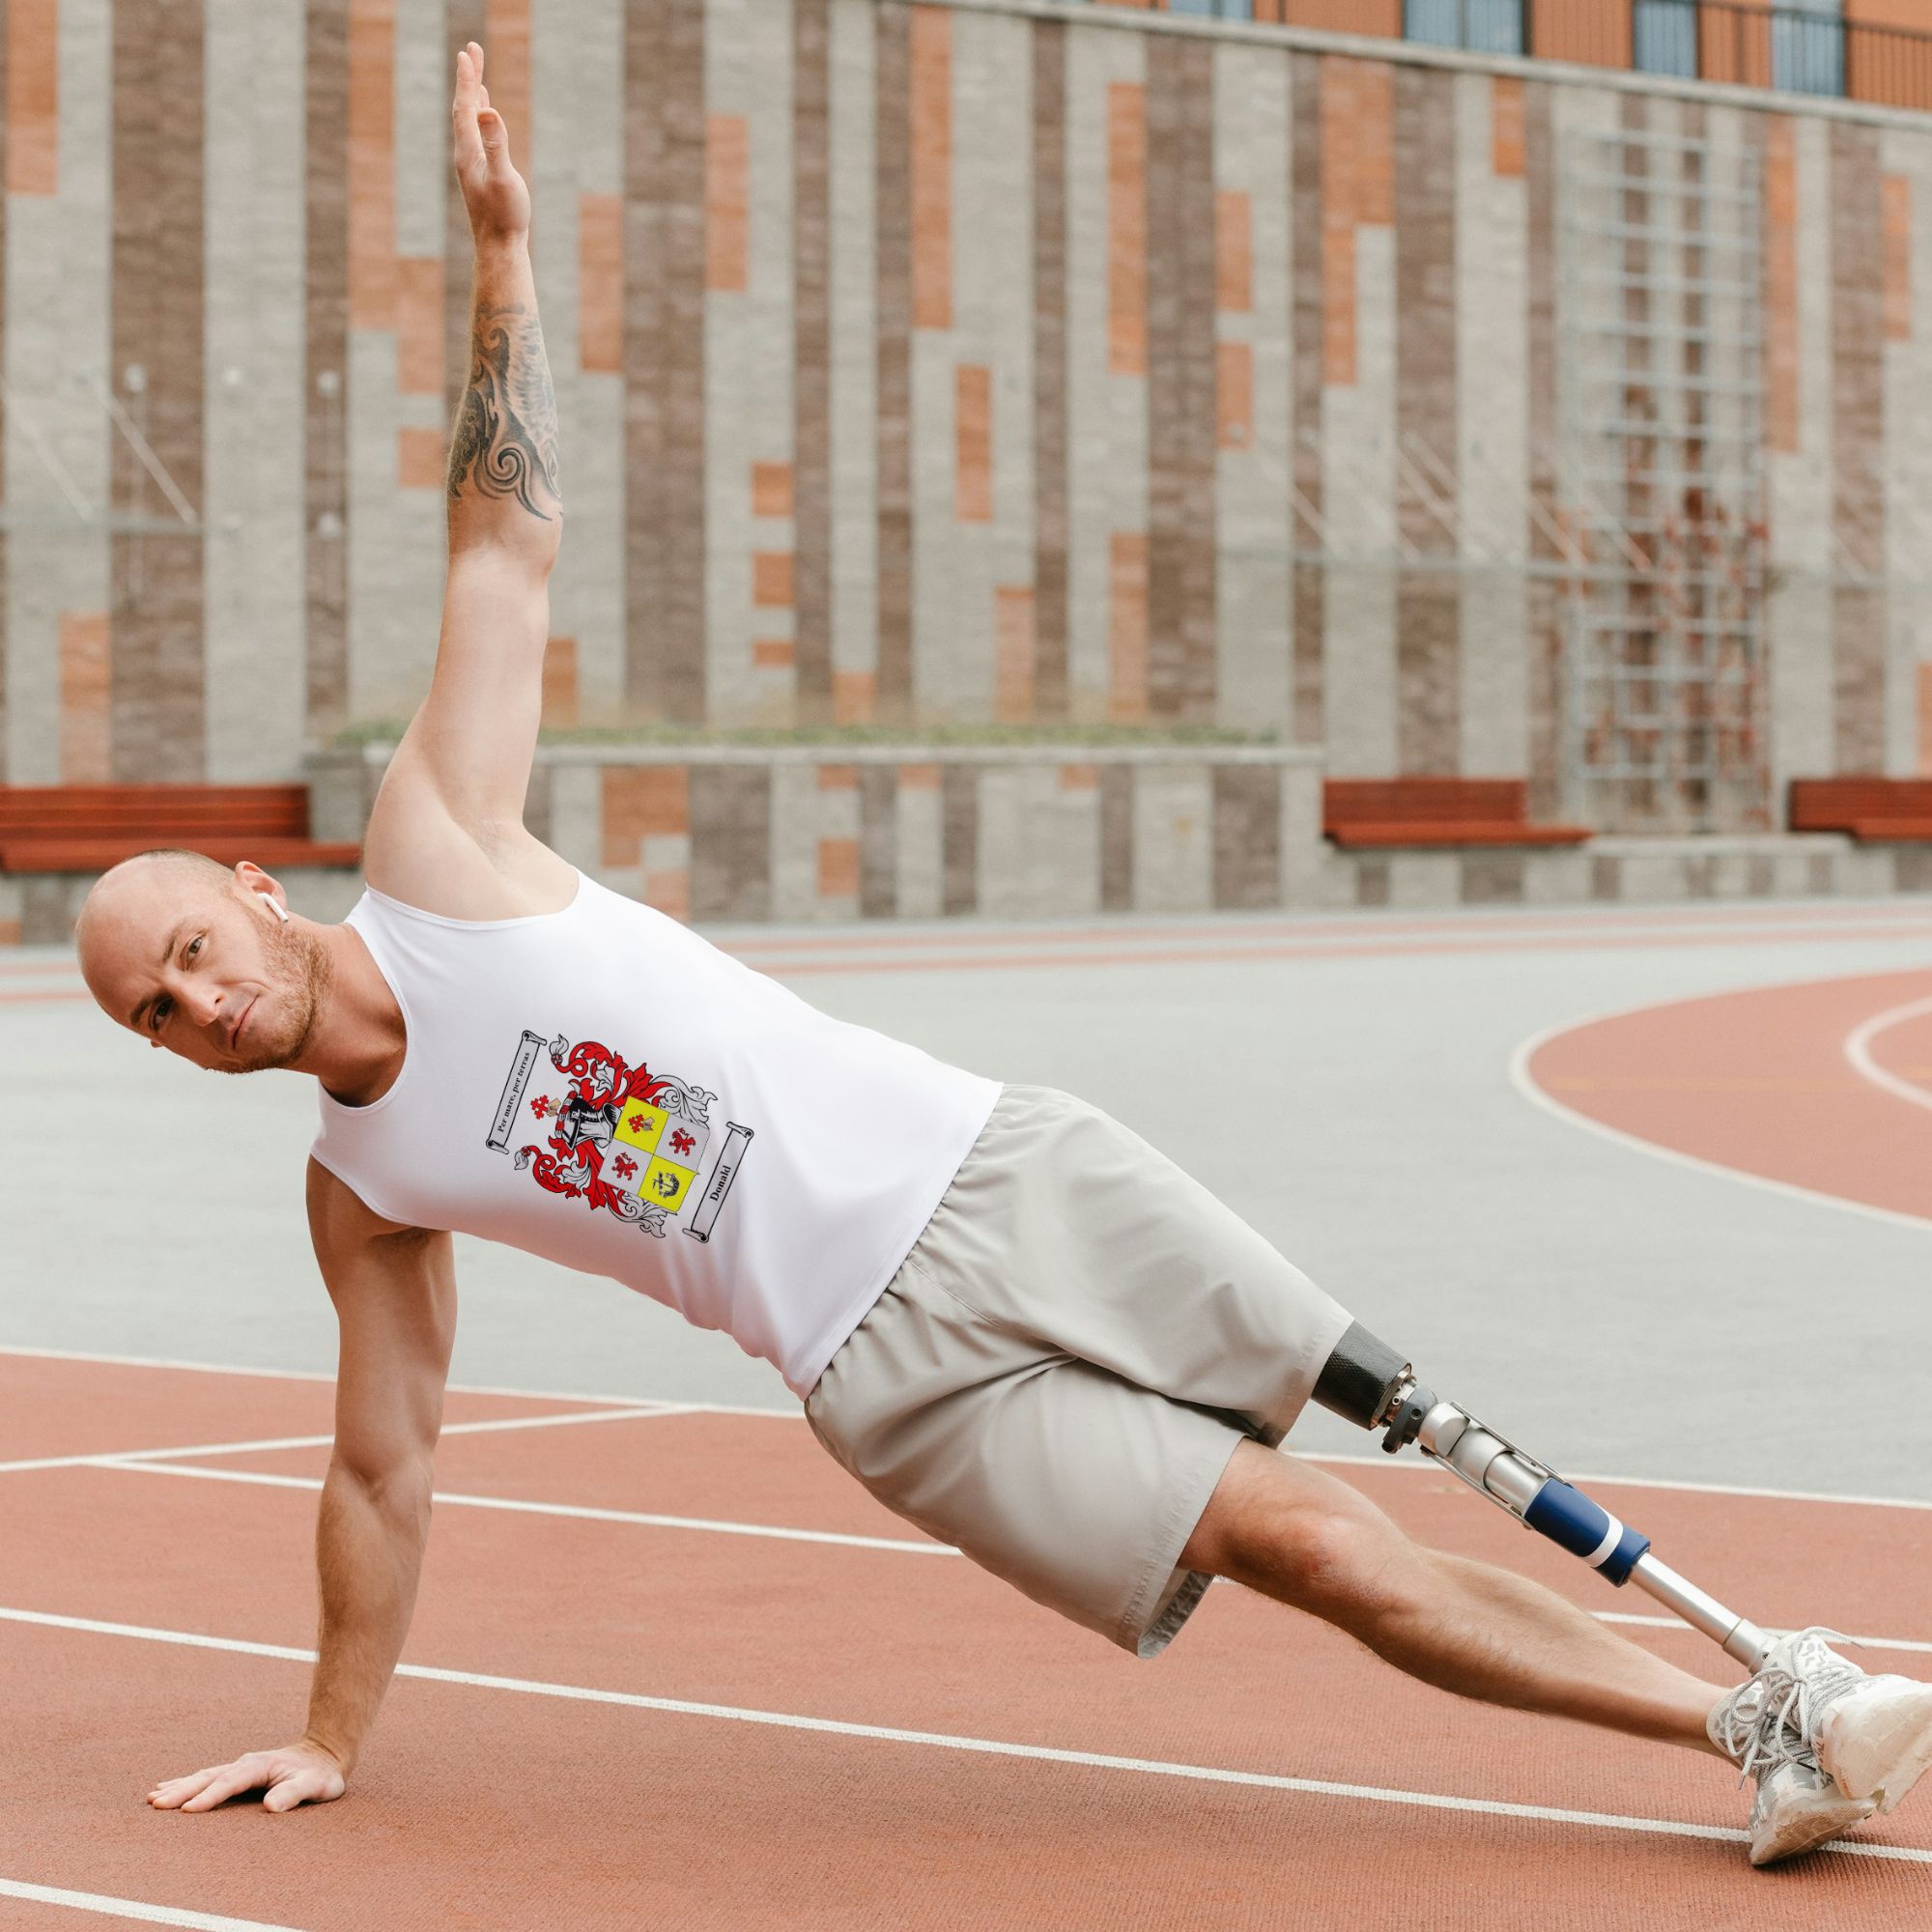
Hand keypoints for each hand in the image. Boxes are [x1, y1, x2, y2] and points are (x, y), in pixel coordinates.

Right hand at [147, 1739, 348, 1814]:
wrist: (323, 1755)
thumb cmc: (320, 1775)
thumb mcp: (317, 1785)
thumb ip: (295, 1792)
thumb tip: (272, 1806)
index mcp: (260, 1766)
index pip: (230, 1782)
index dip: (209, 1796)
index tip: (186, 1810)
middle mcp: (245, 1764)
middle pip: (209, 1777)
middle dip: (182, 1790)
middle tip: (156, 1804)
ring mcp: (239, 1767)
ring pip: (203, 1776)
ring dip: (179, 1786)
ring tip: (152, 1798)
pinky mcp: (237, 1774)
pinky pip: (207, 1778)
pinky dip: (186, 1783)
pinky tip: (167, 1788)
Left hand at [452, 42, 529, 242]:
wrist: (499, 249)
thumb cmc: (504, 217)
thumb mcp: (504, 178)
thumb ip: (496, 144)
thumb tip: (488, 111)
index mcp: (469, 152)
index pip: (465, 107)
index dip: (467, 79)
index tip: (467, 53)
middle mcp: (466, 154)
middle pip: (464, 108)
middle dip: (469, 79)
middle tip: (472, 50)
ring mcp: (473, 164)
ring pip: (470, 121)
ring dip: (473, 96)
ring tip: (476, 75)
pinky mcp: (481, 174)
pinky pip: (477, 136)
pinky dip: (480, 118)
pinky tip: (485, 115)